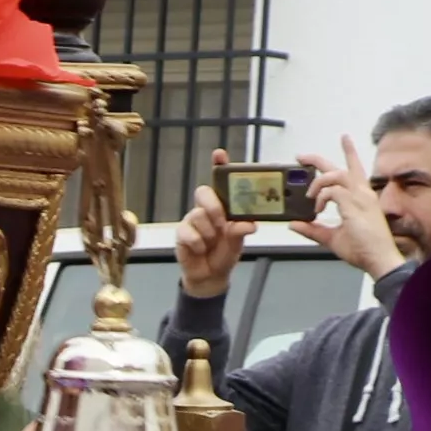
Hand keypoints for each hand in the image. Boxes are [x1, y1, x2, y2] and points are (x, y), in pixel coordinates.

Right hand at [174, 152, 244, 297]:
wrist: (210, 276)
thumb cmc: (224, 253)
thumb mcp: (238, 242)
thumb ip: (241, 230)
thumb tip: (249, 224)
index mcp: (223, 206)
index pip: (220, 181)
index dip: (219, 165)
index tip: (220, 155)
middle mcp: (206, 209)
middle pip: (203, 192)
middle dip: (213, 206)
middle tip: (222, 222)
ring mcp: (192, 220)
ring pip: (197, 215)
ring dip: (209, 232)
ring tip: (212, 243)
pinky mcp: (181, 233)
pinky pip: (188, 232)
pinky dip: (198, 243)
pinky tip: (201, 250)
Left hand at [291, 134, 406, 279]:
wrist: (378, 259)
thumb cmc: (364, 249)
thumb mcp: (332, 238)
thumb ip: (313, 230)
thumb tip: (295, 224)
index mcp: (361, 197)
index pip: (355, 169)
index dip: (349, 152)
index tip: (344, 139)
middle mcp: (362, 193)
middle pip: (340, 167)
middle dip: (318, 160)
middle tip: (301, 157)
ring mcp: (360, 197)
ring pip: (335, 175)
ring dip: (318, 183)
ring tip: (309, 197)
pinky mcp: (354, 204)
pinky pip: (332, 191)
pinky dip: (321, 198)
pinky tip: (317, 209)